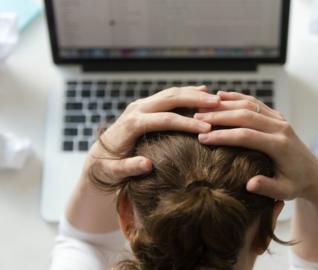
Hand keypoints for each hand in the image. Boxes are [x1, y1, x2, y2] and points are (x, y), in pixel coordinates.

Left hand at [85, 86, 219, 181]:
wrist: (97, 156)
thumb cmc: (107, 167)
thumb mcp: (113, 172)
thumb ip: (128, 168)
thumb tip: (146, 165)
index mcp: (131, 124)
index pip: (164, 119)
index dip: (186, 123)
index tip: (207, 128)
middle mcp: (136, 109)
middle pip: (170, 99)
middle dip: (195, 100)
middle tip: (217, 104)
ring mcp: (141, 105)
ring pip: (171, 93)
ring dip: (194, 94)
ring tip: (216, 98)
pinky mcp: (146, 105)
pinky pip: (169, 95)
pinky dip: (187, 92)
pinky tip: (203, 90)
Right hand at [194, 91, 317, 200]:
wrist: (311, 172)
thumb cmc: (295, 185)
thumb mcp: (284, 192)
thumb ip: (268, 188)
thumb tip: (250, 184)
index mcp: (280, 145)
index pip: (246, 136)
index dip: (223, 136)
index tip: (203, 138)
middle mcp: (280, 128)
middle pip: (245, 115)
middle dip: (219, 116)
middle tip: (195, 118)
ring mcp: (279, 119)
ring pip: (249, 105)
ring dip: (224, 104)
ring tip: (201, 107)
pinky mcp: (276, 116)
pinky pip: (254, 102)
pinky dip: (237, 97)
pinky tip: (219, 96)